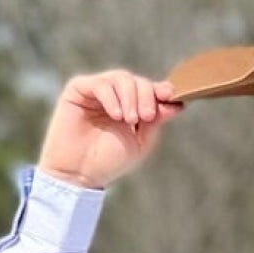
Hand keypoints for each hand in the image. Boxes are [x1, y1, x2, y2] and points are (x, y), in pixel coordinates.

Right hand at [38, 70, 182, 189]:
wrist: (79, 174)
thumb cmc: (108, 161)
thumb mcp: (140, 142)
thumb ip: (155, 120)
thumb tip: (175, 102)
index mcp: (131, 106)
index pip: (149, 89)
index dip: (161, 90)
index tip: (170, 96)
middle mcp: (115, 96)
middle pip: (137, 81)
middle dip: (146, 96)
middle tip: (145, 117)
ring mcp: (96, 91)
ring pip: (121, 78)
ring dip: (130, 97)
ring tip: (130, 120)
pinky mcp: (78, 90)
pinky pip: (100, 84)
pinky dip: (111, 97)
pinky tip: (116, 115)